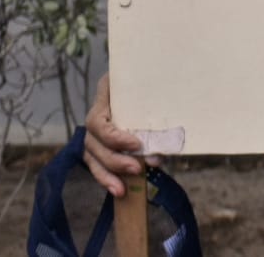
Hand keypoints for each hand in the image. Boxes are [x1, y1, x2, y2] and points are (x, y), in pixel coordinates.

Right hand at [83, 73, 156, 196]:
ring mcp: (95, 130)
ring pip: (92, 156)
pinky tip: (119, 190)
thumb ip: (157, 103)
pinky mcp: (100, 145)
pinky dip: (107, 178)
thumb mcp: (153, 82)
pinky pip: (97, 164)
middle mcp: (96, 112)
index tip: (136, 144)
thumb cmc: (152, 75)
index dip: (114, 137)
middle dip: (115, 159)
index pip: (97, 121)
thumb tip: (171, 139)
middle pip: (93, 142)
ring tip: (122, 189)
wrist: (147, 72)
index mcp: (105, 93)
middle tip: (137, 168)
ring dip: (108, 174)